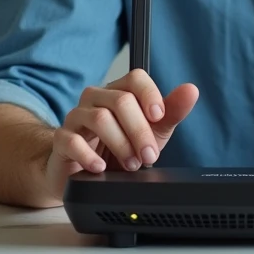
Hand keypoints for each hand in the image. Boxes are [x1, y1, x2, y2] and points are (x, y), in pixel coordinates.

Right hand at [44, 69, 198, 197]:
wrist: (86, 175)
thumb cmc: (120, 149)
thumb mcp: (152, 132)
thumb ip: (171, 112)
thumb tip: (191, 90)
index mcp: (119, 92)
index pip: (135, 78)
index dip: (150, 95)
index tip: (159, 117)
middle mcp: (96, 99)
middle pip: (120, 101)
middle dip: (140, 131)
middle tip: (148, 156)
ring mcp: (76, 117)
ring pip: (100, 118)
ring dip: (121, 145)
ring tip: (131, 164)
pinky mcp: (61, 139)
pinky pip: (72, 140)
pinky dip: (90, 156)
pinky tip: (101, 167)